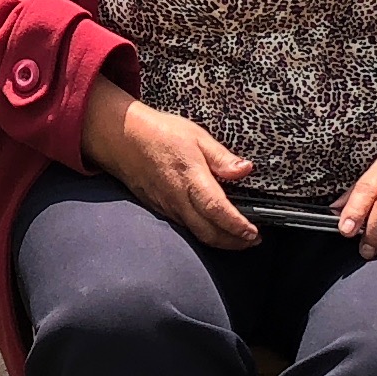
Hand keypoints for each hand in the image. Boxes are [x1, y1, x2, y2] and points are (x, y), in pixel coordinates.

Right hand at [83, 80, 257, 250]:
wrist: (122, 138)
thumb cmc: (159, 133)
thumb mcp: (197, 136)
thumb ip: (222, 157)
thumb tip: (245, 169)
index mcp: (192, 179)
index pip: (218, 211)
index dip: (237, 226)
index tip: (254, 233)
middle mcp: (179, 199)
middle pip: (209, 233)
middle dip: (234, 242)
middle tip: (252, 241)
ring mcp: (168, 207)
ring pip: (197, 234)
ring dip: (220, 240)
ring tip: (238, 238)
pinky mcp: (160, 209)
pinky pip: (185, 227)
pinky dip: (203, 233)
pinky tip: (212, 227)